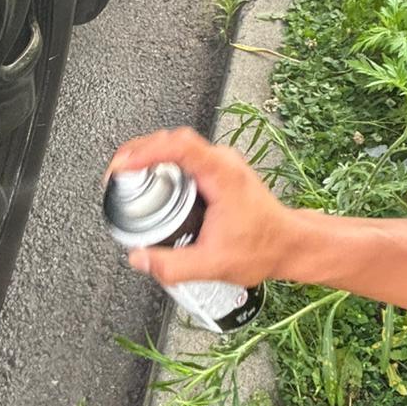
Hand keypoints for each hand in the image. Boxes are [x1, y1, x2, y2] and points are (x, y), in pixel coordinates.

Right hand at [106, 127, 293, 286]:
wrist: (290, 245)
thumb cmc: (264, 248)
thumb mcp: (213, 264)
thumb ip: (172, 265)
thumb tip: (139, 258)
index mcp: (222, 175)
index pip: (178, 146)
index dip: (145, 151)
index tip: (123, 166)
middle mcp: (222, 162)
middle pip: (172, 140)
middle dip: (138, 151)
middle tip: (116, 174)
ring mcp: (221, 164)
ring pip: (178, 146)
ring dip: (150, 155)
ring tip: (127, 174)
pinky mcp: (219, 172)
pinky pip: (185, 157)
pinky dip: (163, 163)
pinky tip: (151, 180)